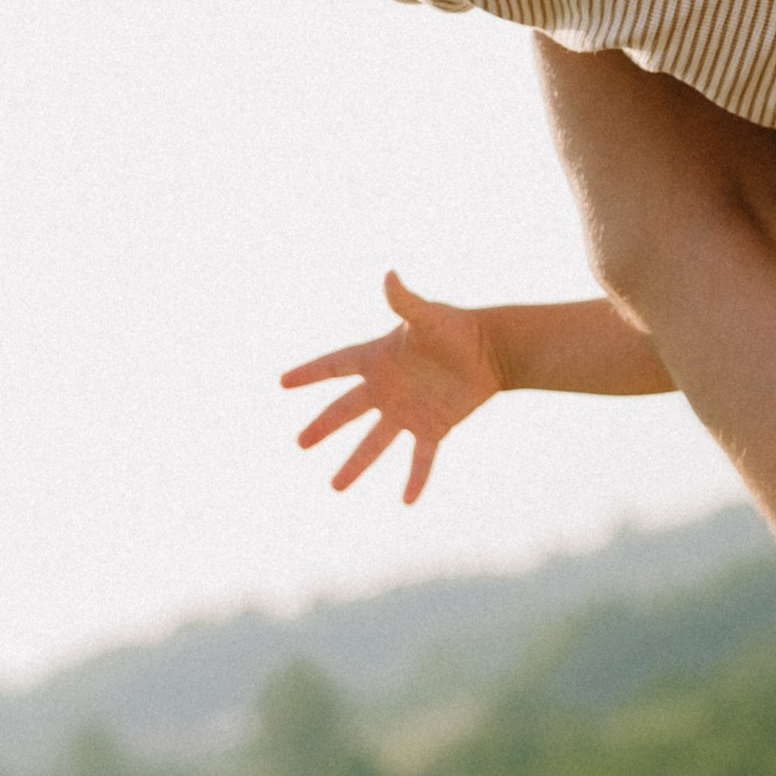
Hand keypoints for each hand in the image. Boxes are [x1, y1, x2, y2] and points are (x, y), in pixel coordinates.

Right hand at [279, 270, 502, 499]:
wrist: (492, 349)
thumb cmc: (457, 327)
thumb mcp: (428, 315)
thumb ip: (405, 301)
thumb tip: (389, 275)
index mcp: (379, 358)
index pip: (336, 366)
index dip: (311, 373)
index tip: (283, 382)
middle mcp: (387, 388)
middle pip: (347, 410)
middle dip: (324, 426)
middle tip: (301, 443)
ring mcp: (407, 410)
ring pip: (375, 442)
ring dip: (355, 464)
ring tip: (335, 487)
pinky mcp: (433, 427)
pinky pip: (421, 457)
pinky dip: (416, 478)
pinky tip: (407, 500)